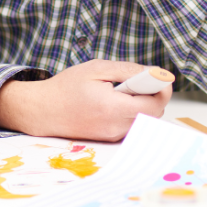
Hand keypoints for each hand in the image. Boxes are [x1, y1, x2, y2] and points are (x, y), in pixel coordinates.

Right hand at [0, 59, 170, 140]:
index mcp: (114, 108)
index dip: (162, 88)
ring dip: (141, 103)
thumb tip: (154, 74)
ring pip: (143, 119)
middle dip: (151, 94)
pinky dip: (130, 110)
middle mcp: (117, 127)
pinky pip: (131, 124)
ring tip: (121, 90)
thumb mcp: (97, 68)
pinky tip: (114, 100)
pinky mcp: (110, 138)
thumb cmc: (67, 87)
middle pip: (153, 113)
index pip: (155, 104)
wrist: (44, 111)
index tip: (157, 76)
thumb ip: (128, 71)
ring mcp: (114, 135)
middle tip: (136, 79)